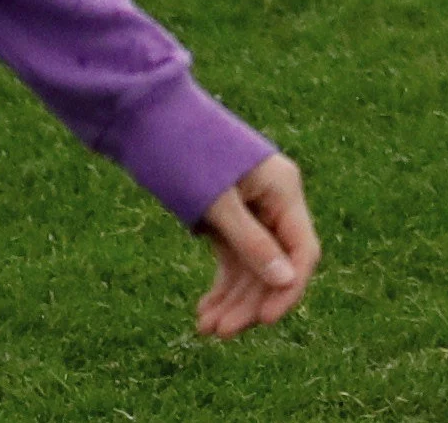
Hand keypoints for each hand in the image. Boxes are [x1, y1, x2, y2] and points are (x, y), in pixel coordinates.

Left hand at [192, 154, 317, 337]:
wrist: (145, 115)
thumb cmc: (183, 149)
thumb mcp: (217, 200)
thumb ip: (250, 240)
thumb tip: (286, 281)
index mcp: (283, 189)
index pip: (302, 251)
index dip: (288, 290)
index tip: (265, 321)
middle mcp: (273, 201)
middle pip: (275, 265)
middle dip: (250, 301)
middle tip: (220, 332)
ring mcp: (251, 210)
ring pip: (252, 267)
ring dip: (233, 299)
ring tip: (205, 328)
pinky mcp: (227, 217)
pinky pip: (233, 258)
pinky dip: (222, 283)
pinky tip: (205, 309)